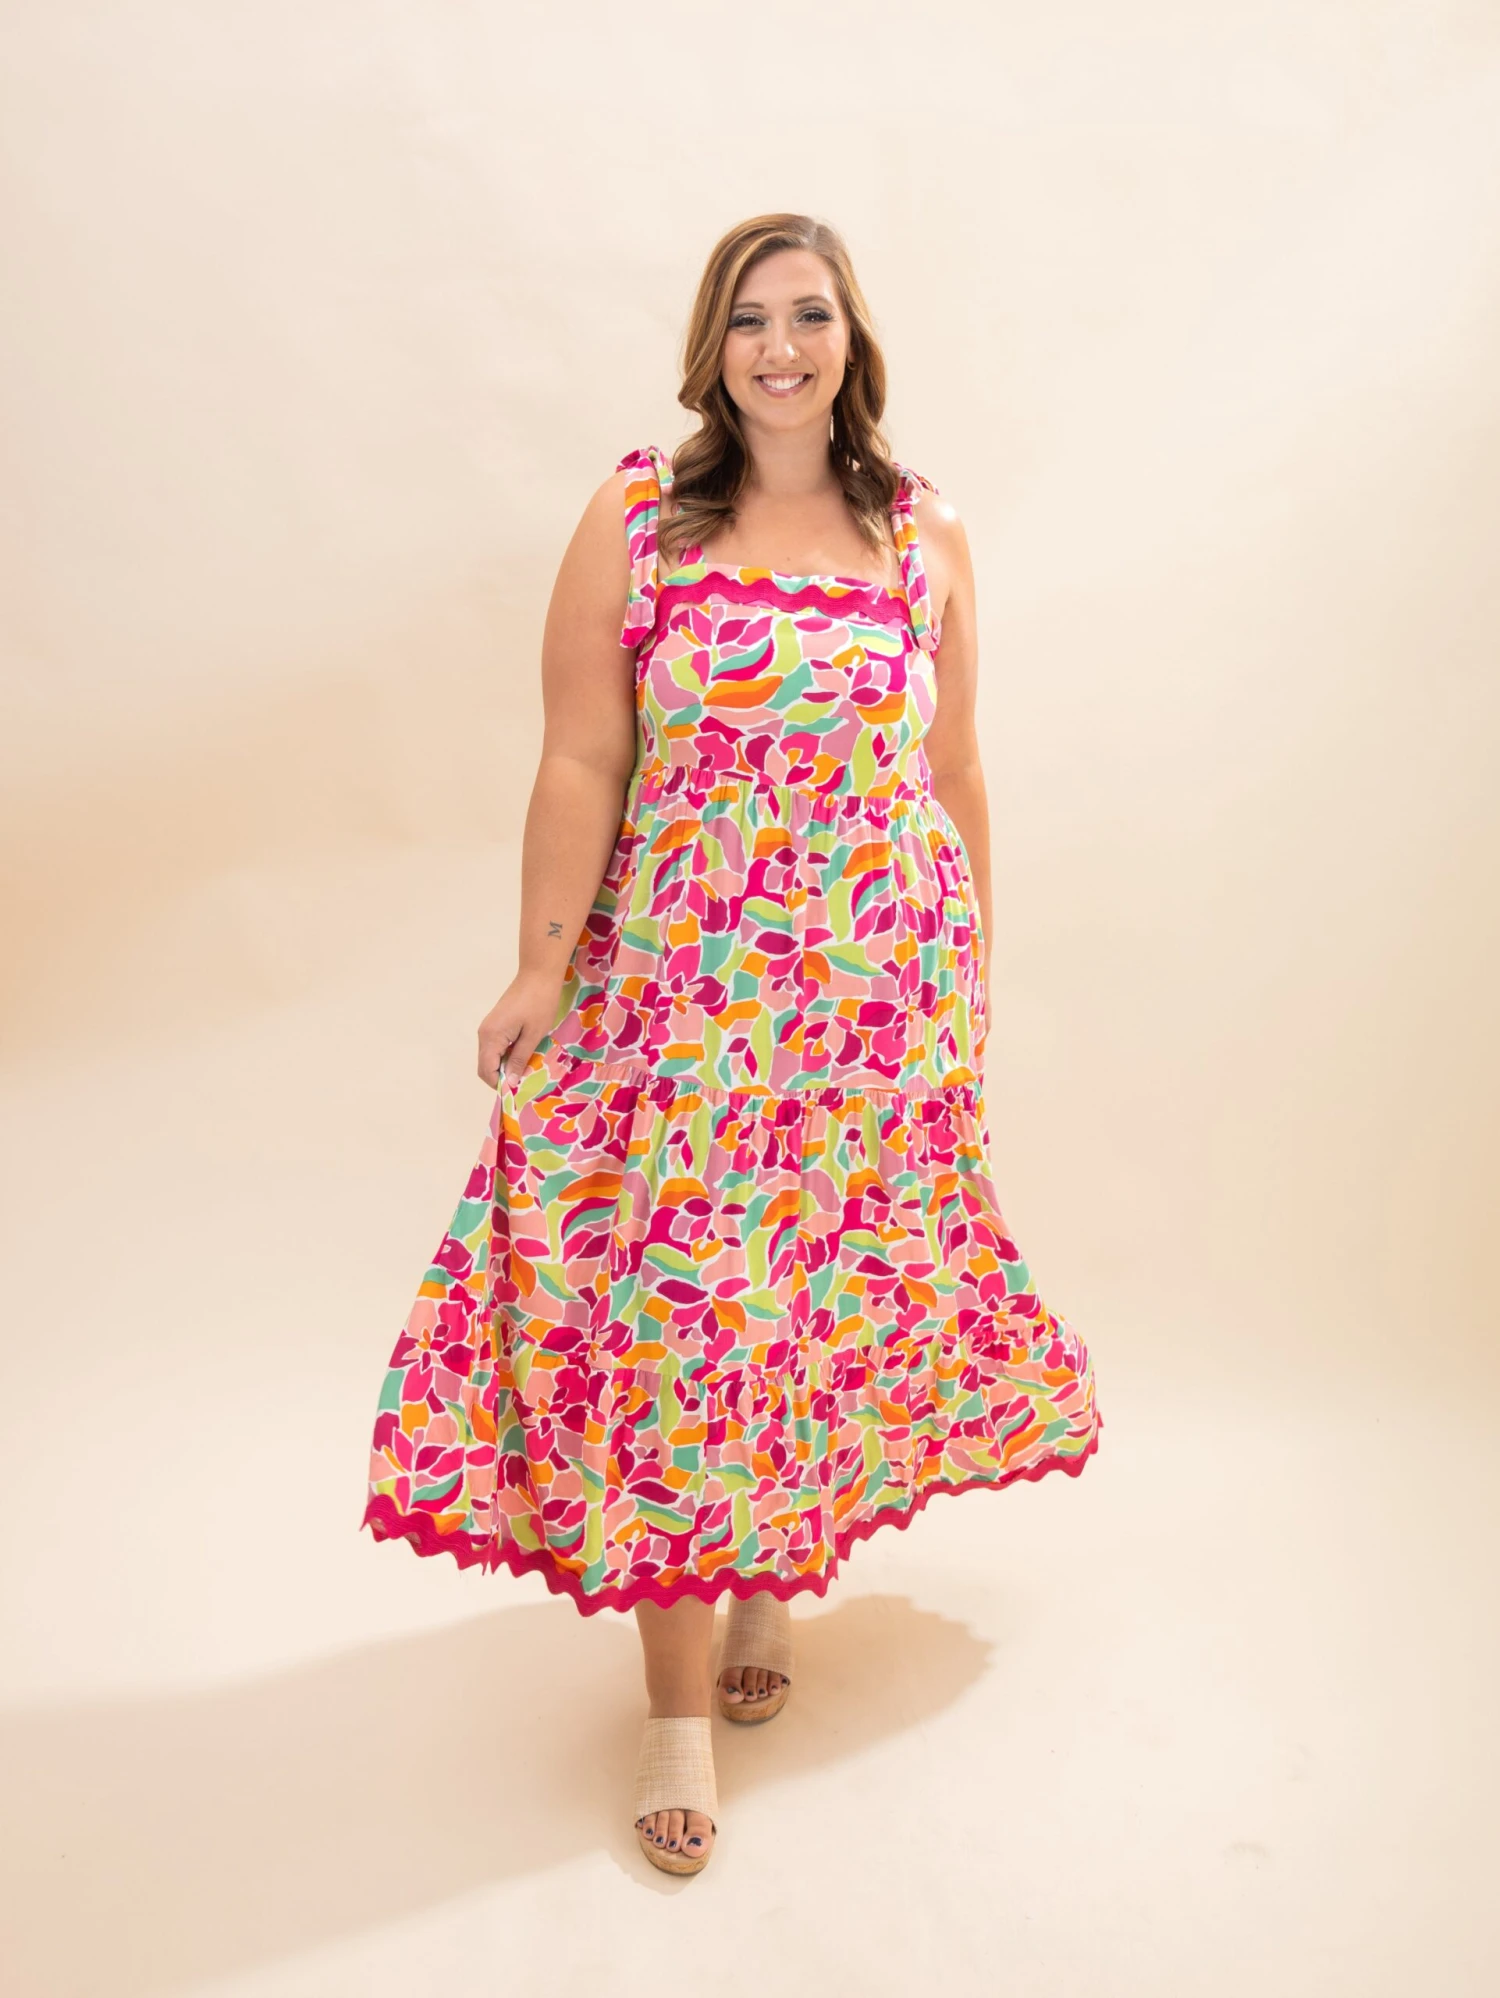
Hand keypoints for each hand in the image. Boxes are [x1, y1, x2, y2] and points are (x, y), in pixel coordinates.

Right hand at [478, 970, 565, 1088]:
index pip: (486, 1071)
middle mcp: (484, 1034)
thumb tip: (511, 1082)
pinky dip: (506, 1055)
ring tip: (526, 1069)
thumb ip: (520, 1059)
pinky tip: (523, 1054)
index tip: (518, 1091)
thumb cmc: (539, 1003)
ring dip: (505, 1066)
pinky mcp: (496, 1023)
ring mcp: (488, 1027)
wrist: (538, 974)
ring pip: (491, 1057)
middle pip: (485, 1066)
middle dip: (502, 1077)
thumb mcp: (533, 1034)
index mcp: (491, 1037)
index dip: (500, 1084)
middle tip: (524, 1081)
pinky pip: (495, 1047)